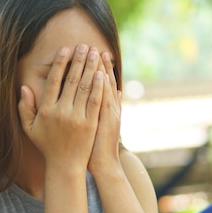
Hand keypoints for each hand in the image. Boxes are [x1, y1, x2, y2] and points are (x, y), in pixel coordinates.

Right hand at [18, 45, 103, 171]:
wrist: (65, 166)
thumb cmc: (47, 145)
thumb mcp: (30, 128)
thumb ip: (25, 108)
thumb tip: (24, 88)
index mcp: (46, 111)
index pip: (54, 81)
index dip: (60, 63)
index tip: (65, 49)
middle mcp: (61, 112)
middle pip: (71, 80)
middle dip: (78, 61)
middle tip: (84, 45)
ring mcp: (77, 118)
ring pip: (84, 87)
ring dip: (90, 68)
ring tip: (94, 53)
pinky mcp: (90, 124)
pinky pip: (95, 101)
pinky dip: (99, 86)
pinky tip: (102, 73)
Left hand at [88, 52, 122, 175]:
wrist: (105, 165)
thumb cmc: (98, 148)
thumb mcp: (106, 125)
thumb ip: (110, 108)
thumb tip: (117, 91)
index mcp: (108, 109)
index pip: (104, 84)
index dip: (101, 68)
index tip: (95, 53)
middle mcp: (110, 108)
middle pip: (104, 82)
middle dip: (98, 64)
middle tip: (93, 47)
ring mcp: (109, 114)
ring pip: (105, 88)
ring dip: (101, 71)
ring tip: (96, 54)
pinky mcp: (106, 121)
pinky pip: (104, 100)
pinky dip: (103, 87)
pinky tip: (100, 74)